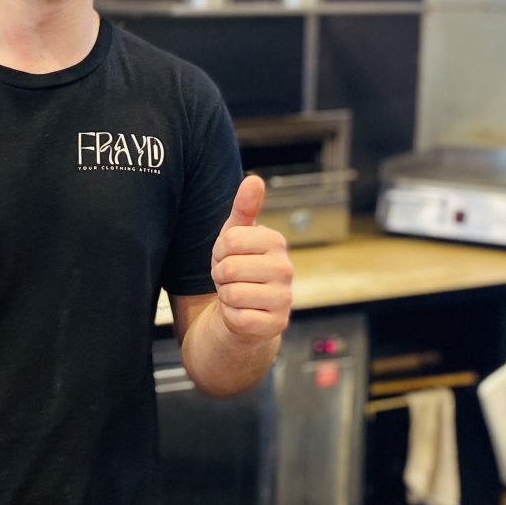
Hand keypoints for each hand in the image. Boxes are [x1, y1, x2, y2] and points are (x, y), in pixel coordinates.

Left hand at [210, 176, 292, 343]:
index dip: (219, 252)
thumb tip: (254, 179)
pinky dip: (231, 317)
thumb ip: (244, 208)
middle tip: (230, 280)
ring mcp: (285, 299)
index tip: (228, 257)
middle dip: (220, 276)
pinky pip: (237, 317)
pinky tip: (242, 314)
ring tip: (236, 295)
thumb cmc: (238, 268)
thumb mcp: (235, 236)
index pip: (229, 240)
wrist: (243, 311)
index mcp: (276, 242)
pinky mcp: (276, 325)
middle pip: (229, 268)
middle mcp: (286, 269)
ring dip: (225, 297)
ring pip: (232, 294)